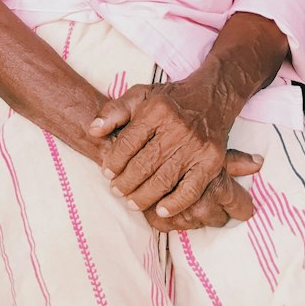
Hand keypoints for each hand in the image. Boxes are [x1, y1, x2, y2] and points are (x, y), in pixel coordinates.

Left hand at [88, 82, 260, 218]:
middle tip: (116, 191)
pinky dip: (175, 203)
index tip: (106, 173)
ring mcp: (196, 147)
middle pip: (144, 164)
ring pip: (164, 180)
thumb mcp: (140, 95)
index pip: (128, 143)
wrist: (210, 98)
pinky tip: (162, 210)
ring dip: (144, 196)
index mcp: (156, 111)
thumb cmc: (170, 100)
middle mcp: (177, 128)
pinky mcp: (211, 162)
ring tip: (132, 202)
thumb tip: (93, 129)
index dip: (114, 161)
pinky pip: (191, 189)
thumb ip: (114, 110)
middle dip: (126, 182)